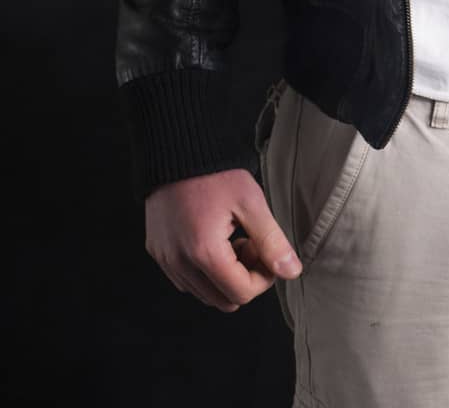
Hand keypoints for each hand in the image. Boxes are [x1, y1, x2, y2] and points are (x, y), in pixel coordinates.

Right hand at [145, 167, 302, 311]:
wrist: (178, 149)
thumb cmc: (215, 172)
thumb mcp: (251, 202)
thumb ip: (272, 241)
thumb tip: (291, 272)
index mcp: (204, 252)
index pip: (241, 294)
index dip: (262, 278)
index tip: (264, 251)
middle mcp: (179, 263)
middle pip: (223, 300)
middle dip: (243, 278)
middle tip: (249, 244)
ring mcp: (165, 260)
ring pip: (203, 293)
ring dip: (222, 275)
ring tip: (230, 238)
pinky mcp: (157, 252)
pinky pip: (184, 280)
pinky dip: (202, 270)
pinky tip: (211, 239)